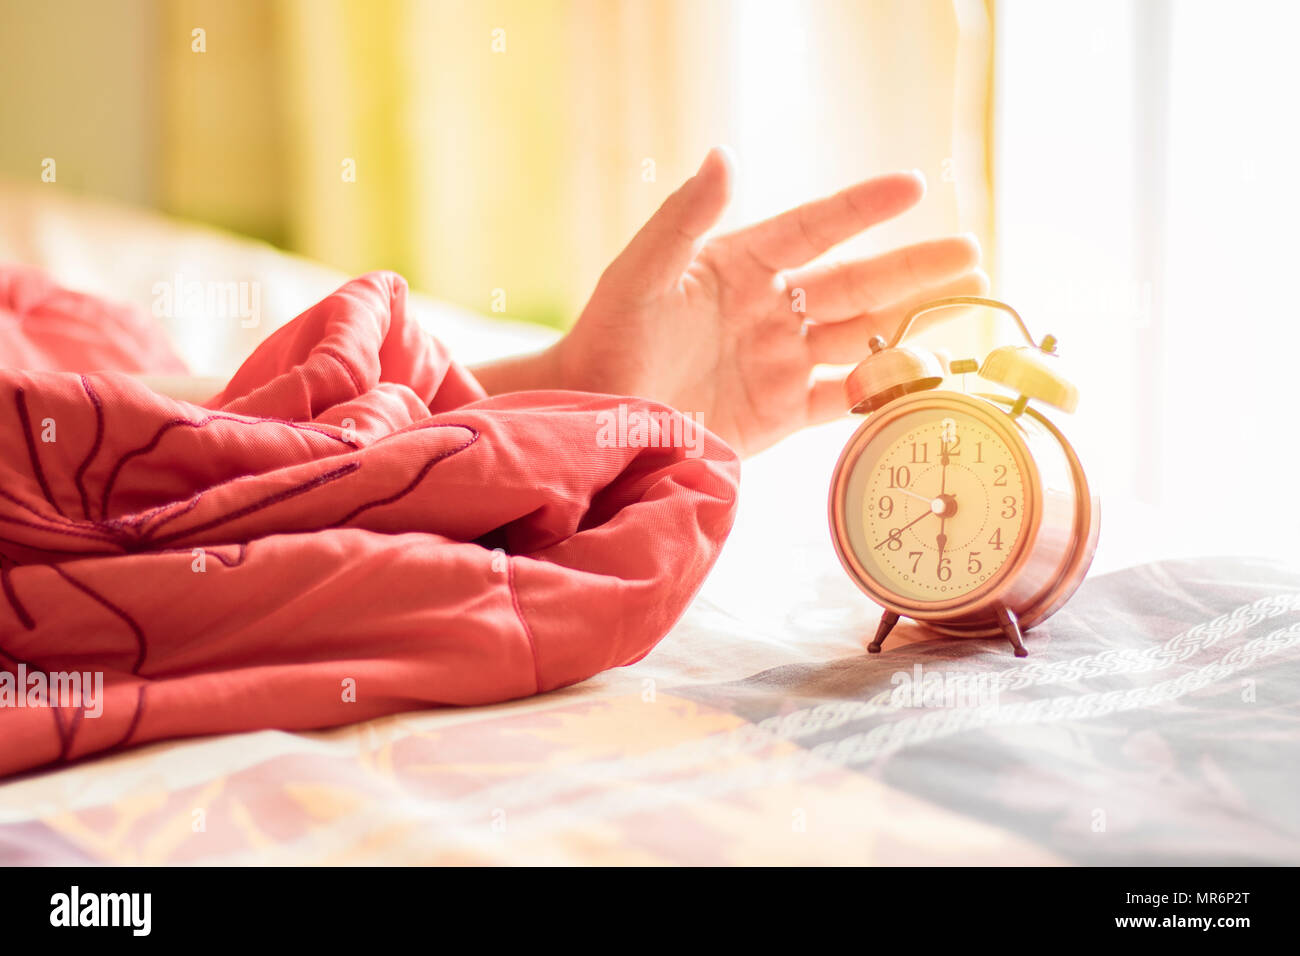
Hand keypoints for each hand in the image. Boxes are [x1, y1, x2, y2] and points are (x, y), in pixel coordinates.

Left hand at [544, 147, 987, 456]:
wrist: (592, 417)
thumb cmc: (608, 336)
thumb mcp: (642, 272)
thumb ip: (685, 218)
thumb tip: (725, 156)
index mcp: (741, 266)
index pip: (813, 229)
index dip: (861, 209)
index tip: (913, 186)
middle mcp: (769, 311)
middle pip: (855, 285)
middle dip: (913, 269)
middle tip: (971, 254)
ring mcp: (779, 363)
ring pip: (861, 337)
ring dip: (913, 321)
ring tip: (969, 301)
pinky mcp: (779, 415)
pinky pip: (843, 399)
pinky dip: (881, 389)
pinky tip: (922, 374)